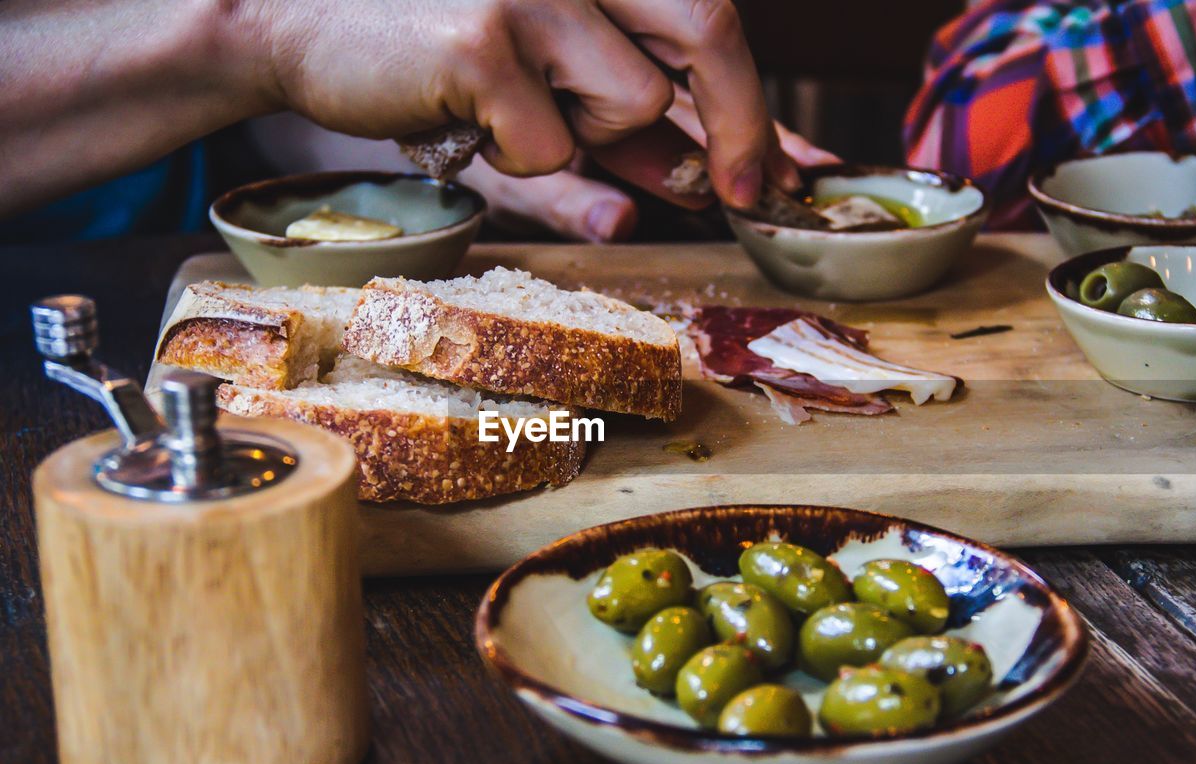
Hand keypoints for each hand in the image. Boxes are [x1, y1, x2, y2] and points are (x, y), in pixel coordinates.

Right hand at [242, 0, 784, 205]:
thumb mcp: (547, 80)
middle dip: (740, 122)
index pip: (707, 12)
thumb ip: (628, 121)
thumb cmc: (431, 51)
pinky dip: (515, 157)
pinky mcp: (483, 37)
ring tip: (509, 107)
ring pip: (631, 101)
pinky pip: (550, 144)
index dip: (757, 99)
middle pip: (708, 24)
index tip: (780, 172)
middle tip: (738, 194)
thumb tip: (710, 177)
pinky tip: (462, 117)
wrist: (294, 24)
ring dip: (585, 133)